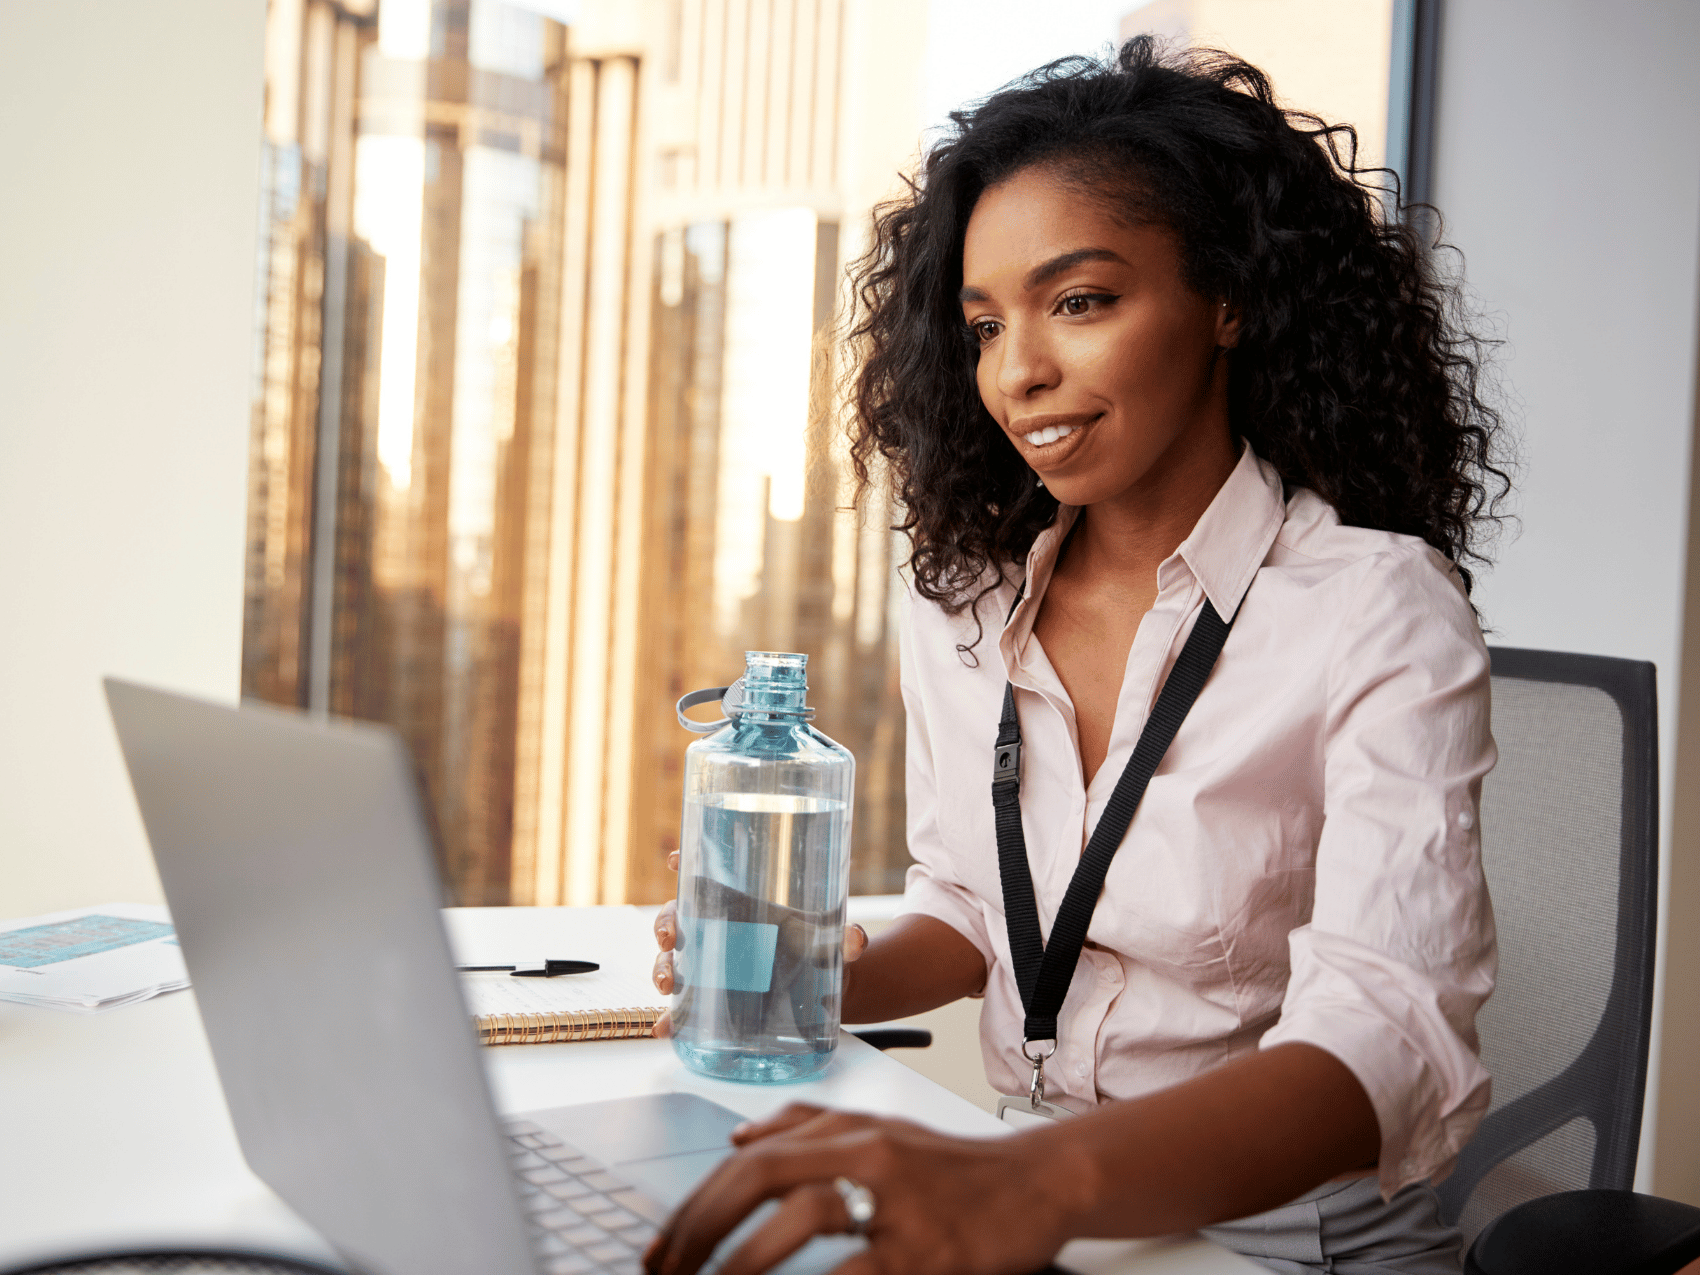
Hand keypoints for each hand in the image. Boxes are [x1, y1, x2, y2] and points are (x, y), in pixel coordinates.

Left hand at [641, 1104, 1076, 1274]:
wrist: (1038, 1184)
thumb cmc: (950, 1169)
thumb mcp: (879, 1131)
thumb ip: (807, 1128)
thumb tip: (736, 1140)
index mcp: (849, 1131)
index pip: (751, 1158)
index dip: (697, 1203)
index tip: (661, 1250)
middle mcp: (869, 1156)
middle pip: (763, 1176)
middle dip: (701, 1228)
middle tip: (665, 1274)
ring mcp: (900, 1203)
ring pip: (805, 1215)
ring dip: (745, 1260)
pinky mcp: (928, 1252)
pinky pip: (857, 1272)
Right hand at [650, 851, 868, 1037]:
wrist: (819, 994)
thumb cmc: (816, 952)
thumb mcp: (828, 942)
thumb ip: (843, 940)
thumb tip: (856, 939)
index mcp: (738, 904)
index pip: (704, 877)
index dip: (686, 864)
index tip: (676, 858)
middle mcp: (715, 931)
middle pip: (675, 916)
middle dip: (664, 923)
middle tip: (670, 936)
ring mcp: (708, 966)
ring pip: (669, 959)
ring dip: (660, 969)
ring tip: (668, 985)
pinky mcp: (709, 1000)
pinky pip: (681, 1007)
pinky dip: (668, 1019)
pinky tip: (664, 1029)